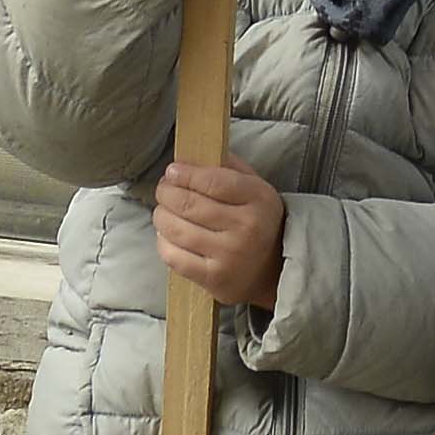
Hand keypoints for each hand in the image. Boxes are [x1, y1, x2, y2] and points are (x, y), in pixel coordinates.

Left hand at [151, 156, 286, 309]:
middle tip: (164, 189)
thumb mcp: (254, 188)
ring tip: (164, 211)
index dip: (185, 174)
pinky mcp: (214, 279)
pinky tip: (168, 235)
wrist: (273, 270)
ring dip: (161, 215)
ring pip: (176, 229)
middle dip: (167, 192)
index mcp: (258, 199)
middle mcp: (246, 228)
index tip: (172, 171)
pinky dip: (163, 242)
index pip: (212, 181)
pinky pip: (173, 256)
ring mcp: (229, 256)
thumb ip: (227, 167)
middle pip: (188, 204)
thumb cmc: (257, 222)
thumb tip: (191, 155)